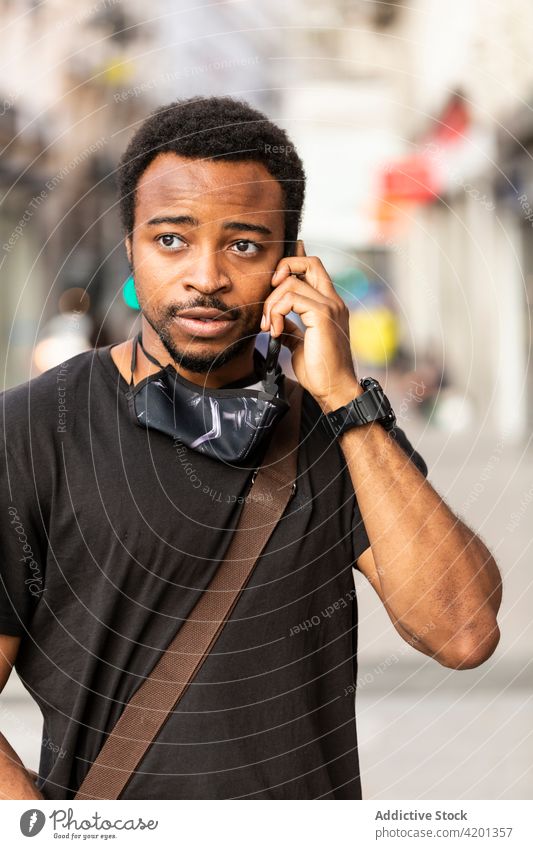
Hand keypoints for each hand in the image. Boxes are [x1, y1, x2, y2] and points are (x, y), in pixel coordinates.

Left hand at [261, 240, 360, 410]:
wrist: (334, 389)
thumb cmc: (321, 371)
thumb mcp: (301, 344)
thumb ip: (292, 328)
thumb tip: (279, 321)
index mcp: (329, 305)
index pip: (313, 269)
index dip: (291, 267)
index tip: (273, 288)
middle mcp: (332, 301)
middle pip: (309, 262)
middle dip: (282, 269)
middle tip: (269, 295)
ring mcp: (330, 306)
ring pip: (291, 282)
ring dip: (271, 303)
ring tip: (269, 326)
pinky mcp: (322, 315)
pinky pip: (290, 299)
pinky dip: (276, 313)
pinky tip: (275, 332)